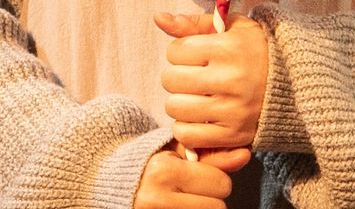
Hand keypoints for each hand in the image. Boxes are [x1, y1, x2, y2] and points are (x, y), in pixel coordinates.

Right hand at [135, 144, 249, 208]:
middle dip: (212, 198)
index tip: (202, 176)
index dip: (217, 180)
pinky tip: (183, 205)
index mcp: (164, 171)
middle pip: (217, 208)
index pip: (221, 184)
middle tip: (195, 190)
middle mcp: (155, 198)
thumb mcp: (178, 151)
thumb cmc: (150, 162)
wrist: (108, 180)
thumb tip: (245, 155)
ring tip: (187, 199)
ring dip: (203, 208)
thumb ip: (214, 155)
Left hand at [156, 11, 268, 150]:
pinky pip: (187, 134)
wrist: (297, 83)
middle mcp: (231, 78)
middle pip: (171, 79)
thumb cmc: (257, 51)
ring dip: (181, 102)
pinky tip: (202, 116)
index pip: (176, 51)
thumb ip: (194, 23)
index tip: (198, 55)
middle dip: (179, 76)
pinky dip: (188, 127)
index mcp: (230, 48)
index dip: (182, 52)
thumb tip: (158, 18)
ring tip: (199, 96)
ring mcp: (232, 109)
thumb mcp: (233, 29)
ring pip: (175, 108)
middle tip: (196, 76)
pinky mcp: (233, 134)